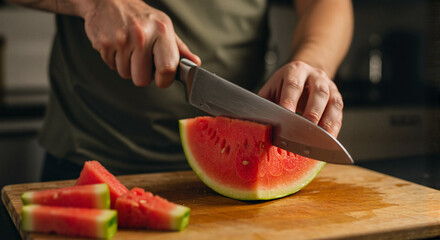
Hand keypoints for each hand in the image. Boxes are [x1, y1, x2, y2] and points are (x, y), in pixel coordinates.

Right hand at [81, 0, 200, 86]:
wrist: (108, 0)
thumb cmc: (139, 15)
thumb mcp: (163, 26)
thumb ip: (179, 48)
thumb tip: (195, 63)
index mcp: (161, 30)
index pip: (167, 68)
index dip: (164, 80)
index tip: (162, 79)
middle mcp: (142, 34)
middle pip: (143, 79)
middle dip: (142, 74)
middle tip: (141, 60)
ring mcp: (122, 39)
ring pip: (126, 74)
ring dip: (127, 66)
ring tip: (128, 49)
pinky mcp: (104, 43)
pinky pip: (112, 66)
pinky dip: (114, 60)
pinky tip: (118, 46)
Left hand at [258, 61, 343, 136]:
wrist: (304, 75)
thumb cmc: (283, 86)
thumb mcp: (272, 89)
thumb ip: (264, 104)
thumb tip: (254, 123)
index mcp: (295, 71)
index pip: (293, 85)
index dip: (290, 100)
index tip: (286, 115)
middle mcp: (315, 76)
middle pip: (318, 92)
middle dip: (312, 112)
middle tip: (305, 129)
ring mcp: (329, 86)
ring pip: (333, 102)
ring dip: (326, 122)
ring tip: (319, 138)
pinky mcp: (337, 99)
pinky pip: (339, 114)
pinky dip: (334, 128)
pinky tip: (328, 140)